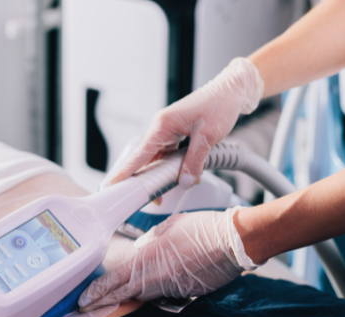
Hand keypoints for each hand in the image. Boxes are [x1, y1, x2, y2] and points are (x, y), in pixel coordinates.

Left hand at [78, 208, 260, 311]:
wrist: (234, 242)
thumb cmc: (202, 228)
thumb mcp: (167, 227)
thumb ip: (149, 241)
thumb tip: (141, 250)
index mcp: (147, 261)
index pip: (114, 282)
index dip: (96, 293)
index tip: (83, 301)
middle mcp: (156, 279)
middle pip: (125, 294)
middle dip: (105, 300)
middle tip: (88, 306)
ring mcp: (172, 290)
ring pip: (145, 295)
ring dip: (131, 295)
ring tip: (114, 296)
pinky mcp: (187, 295)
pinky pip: (166, 295)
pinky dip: (157, 291)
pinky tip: (156, 285)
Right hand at [107, 58, 263, 188]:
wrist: (232, 90)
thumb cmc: (220, 104)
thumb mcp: (208, 136)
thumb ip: (194, 161)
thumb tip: (185, 182)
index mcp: (162, 124)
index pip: (139, 154)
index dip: (125, 171)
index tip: (112, 184)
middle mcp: (160, 127)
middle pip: (145, 159)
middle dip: (145, 179)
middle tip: (147, 198)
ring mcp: (167, 131)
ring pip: (156, 158)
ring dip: (160, 174)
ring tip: (161, 193)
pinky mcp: (175, 133)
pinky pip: (167, 154)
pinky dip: (170, 167)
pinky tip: (177, 177)